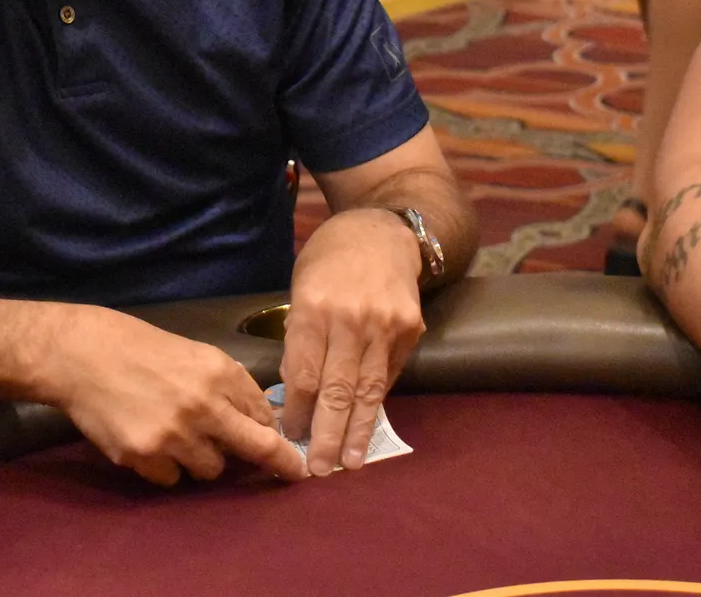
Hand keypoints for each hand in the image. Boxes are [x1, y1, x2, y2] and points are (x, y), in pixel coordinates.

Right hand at [50, 307, 306, 485]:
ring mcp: (173, 434)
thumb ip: (228, 387)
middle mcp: (202, 404)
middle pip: (254, 449)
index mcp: (219, 372)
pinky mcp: (143, 455)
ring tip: (178, 436)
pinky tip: (149, 442)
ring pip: (210, 470)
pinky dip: (166, 467)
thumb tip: (261, 422)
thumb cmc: (138, 348)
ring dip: (202, 459)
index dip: (278, 438)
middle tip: (288, 474)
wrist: (79, 354)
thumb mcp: (194, 354)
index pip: (264, 417)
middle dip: (274, 464)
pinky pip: (172, 479)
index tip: (294, 460)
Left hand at [281, 208, 424, 475]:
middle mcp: (350, 319)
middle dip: (328, 434)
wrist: (382, 232)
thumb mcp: (300, 288)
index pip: (305, 374)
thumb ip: (298, 338)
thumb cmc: (328, 261)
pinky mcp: (410, 330)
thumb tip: (295, 392)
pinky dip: (376, 402)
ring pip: (368, 390)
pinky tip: (368, 426)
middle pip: (337, 390)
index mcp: (313, 308)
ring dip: (358, 431)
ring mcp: (385, 325)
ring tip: (350, 462)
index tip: (290, 438)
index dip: (298, 411)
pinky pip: (389, 375)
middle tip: (319, 469)